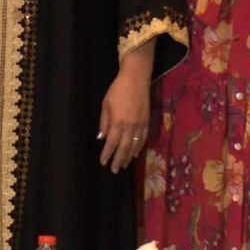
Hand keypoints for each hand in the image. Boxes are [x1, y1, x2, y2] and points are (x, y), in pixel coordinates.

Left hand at [98, 46, 152, 172]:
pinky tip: (135, 153)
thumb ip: (104, 122)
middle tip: (114, 170)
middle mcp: (130, 126)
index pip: (111, 143)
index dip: (107, 154)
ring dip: (129, 157)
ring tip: (124, 165)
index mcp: (118, 122)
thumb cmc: (117, 90)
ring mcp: (140, 124)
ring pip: (135, 145)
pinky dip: (139, 147)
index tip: (103, 162)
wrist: (136, 79)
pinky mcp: (147, 121)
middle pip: (124, 148)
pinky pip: (143, 138)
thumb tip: (101, 137)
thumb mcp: (106, 104)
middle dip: (119, 160)